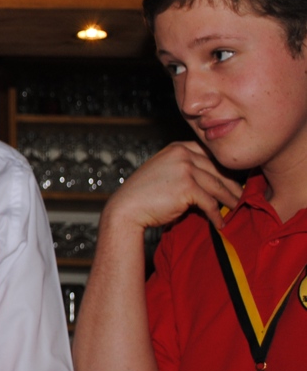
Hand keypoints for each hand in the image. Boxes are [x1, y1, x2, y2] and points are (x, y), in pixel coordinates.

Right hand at [104, 141, 242, 231]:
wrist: (127, 208)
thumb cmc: (145, 194)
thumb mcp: (164, 171)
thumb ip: (185, 168)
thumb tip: (213, 179)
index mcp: (177, 147)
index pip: (210, 155)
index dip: (224, 168)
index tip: (235, 180)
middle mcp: (182, 153)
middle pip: (218, 170)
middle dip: (233, 185)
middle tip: (243, 197)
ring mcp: (185, 169)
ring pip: (218, 186)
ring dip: (230, 201)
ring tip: (238, 209)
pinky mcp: (187, 187)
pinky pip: (210, 202)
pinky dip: (217, 215)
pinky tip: (220, 223)